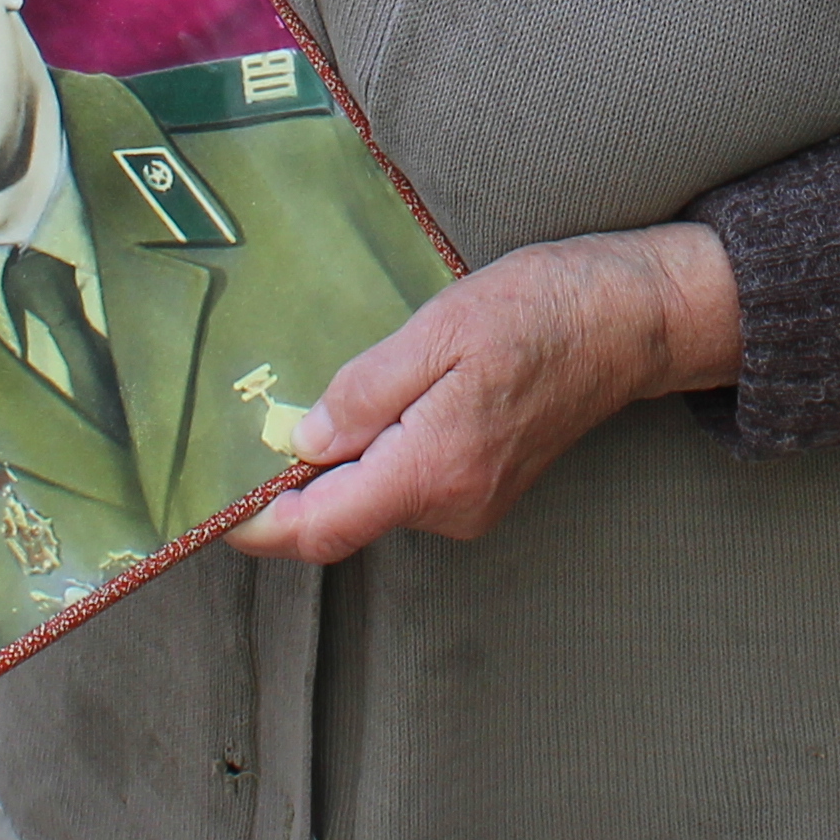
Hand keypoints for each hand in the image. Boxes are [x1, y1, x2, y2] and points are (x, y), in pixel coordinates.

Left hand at [228, 226, 743, 562]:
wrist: (629, 320)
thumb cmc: (541, 311)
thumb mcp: (438, 330)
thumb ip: (365, 392)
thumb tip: (302, 441)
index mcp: (433, 470)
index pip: (321, 528)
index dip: (256, 526)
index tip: (210, 508)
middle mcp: (451, 505)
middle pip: (341, 519)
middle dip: (291, 486)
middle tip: (252, 427)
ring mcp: (472, 503)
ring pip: (374, 500)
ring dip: (338, 465)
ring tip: (319, 402)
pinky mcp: (484, 487)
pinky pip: (406, 485)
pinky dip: (376, 457)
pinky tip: (376, 406)